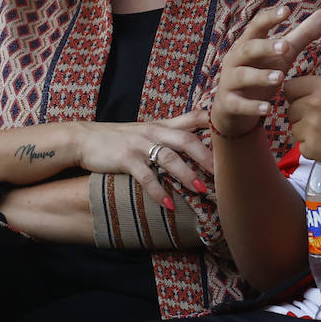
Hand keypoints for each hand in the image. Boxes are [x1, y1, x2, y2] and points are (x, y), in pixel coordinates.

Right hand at [67, 111, 213, 208]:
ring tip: (201, 189)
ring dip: (186, 174)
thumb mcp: (148, 130)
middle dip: (207, 156)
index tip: (235, 132)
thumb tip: (197, 142)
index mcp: (163, 125)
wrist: (84, 139)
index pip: (193, 117)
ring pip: (168, 158)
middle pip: (186, 140)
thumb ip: (171, 133)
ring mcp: (139, 145)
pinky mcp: (125, 159)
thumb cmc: (120, 138)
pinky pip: (145, 176)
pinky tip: (169, 204)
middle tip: (224, 173)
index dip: (214, 123)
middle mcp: (154, 132)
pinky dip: (158, 191)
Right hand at [210, 5, 320, 139]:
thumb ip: (302, 35)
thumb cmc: (260, 73)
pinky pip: (239, 104)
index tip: (287, 10)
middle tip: (285, 47)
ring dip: (260, 76)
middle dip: (265, 47)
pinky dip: (252, 106)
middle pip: (247, 49)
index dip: (270, 18)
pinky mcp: (229, 103)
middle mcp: (236, 60)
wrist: (233, 108)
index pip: (257, 26)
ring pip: (242, 76)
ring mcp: (230, 81)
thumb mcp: (282, 55)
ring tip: (280, 77)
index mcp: (248, 44)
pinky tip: (267, 108)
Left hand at [284, 65, 320, 178]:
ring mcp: (311, 128)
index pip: (290, 88)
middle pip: (291, 110)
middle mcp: (313, 105)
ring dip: (306, 132)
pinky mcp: (313, 148)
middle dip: (302, 115)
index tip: (307, 102)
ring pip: (295, 129)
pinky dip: (313, 149)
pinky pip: (302, 147)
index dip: (297, 95)